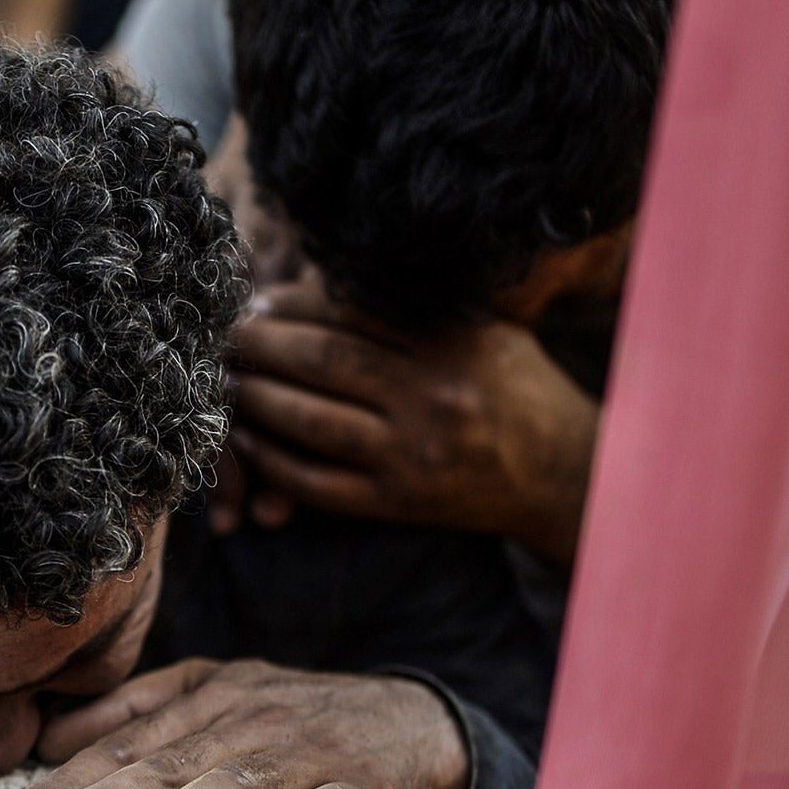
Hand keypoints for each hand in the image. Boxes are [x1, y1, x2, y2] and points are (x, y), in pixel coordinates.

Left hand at [8, 659, 467, 788]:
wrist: (418, 728)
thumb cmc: (295, 726)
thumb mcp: (217, 701)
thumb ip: (136, 714)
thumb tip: (48, 741)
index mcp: (210, 695)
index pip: (128, 740)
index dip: (72, 777)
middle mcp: (251, 716)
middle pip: (166, 764)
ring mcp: (307, 753)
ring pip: (233, 785)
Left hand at [222, 272, 598, 567]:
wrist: (564, 475)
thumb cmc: (515, 390)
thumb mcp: (482, 331)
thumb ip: (413, 309)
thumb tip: (315, 285)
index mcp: (450, 343)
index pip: (352, 312)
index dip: (293, 304)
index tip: (257, 301)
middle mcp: (431, 396)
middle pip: (322, 360)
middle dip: (261, 345)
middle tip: (224, 336)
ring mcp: (413, 454)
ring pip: (311, 421)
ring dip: (256, 399)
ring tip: (226, 382)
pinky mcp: (398, 503)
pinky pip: (317, 482)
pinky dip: (273, 460)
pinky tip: (246, 440)